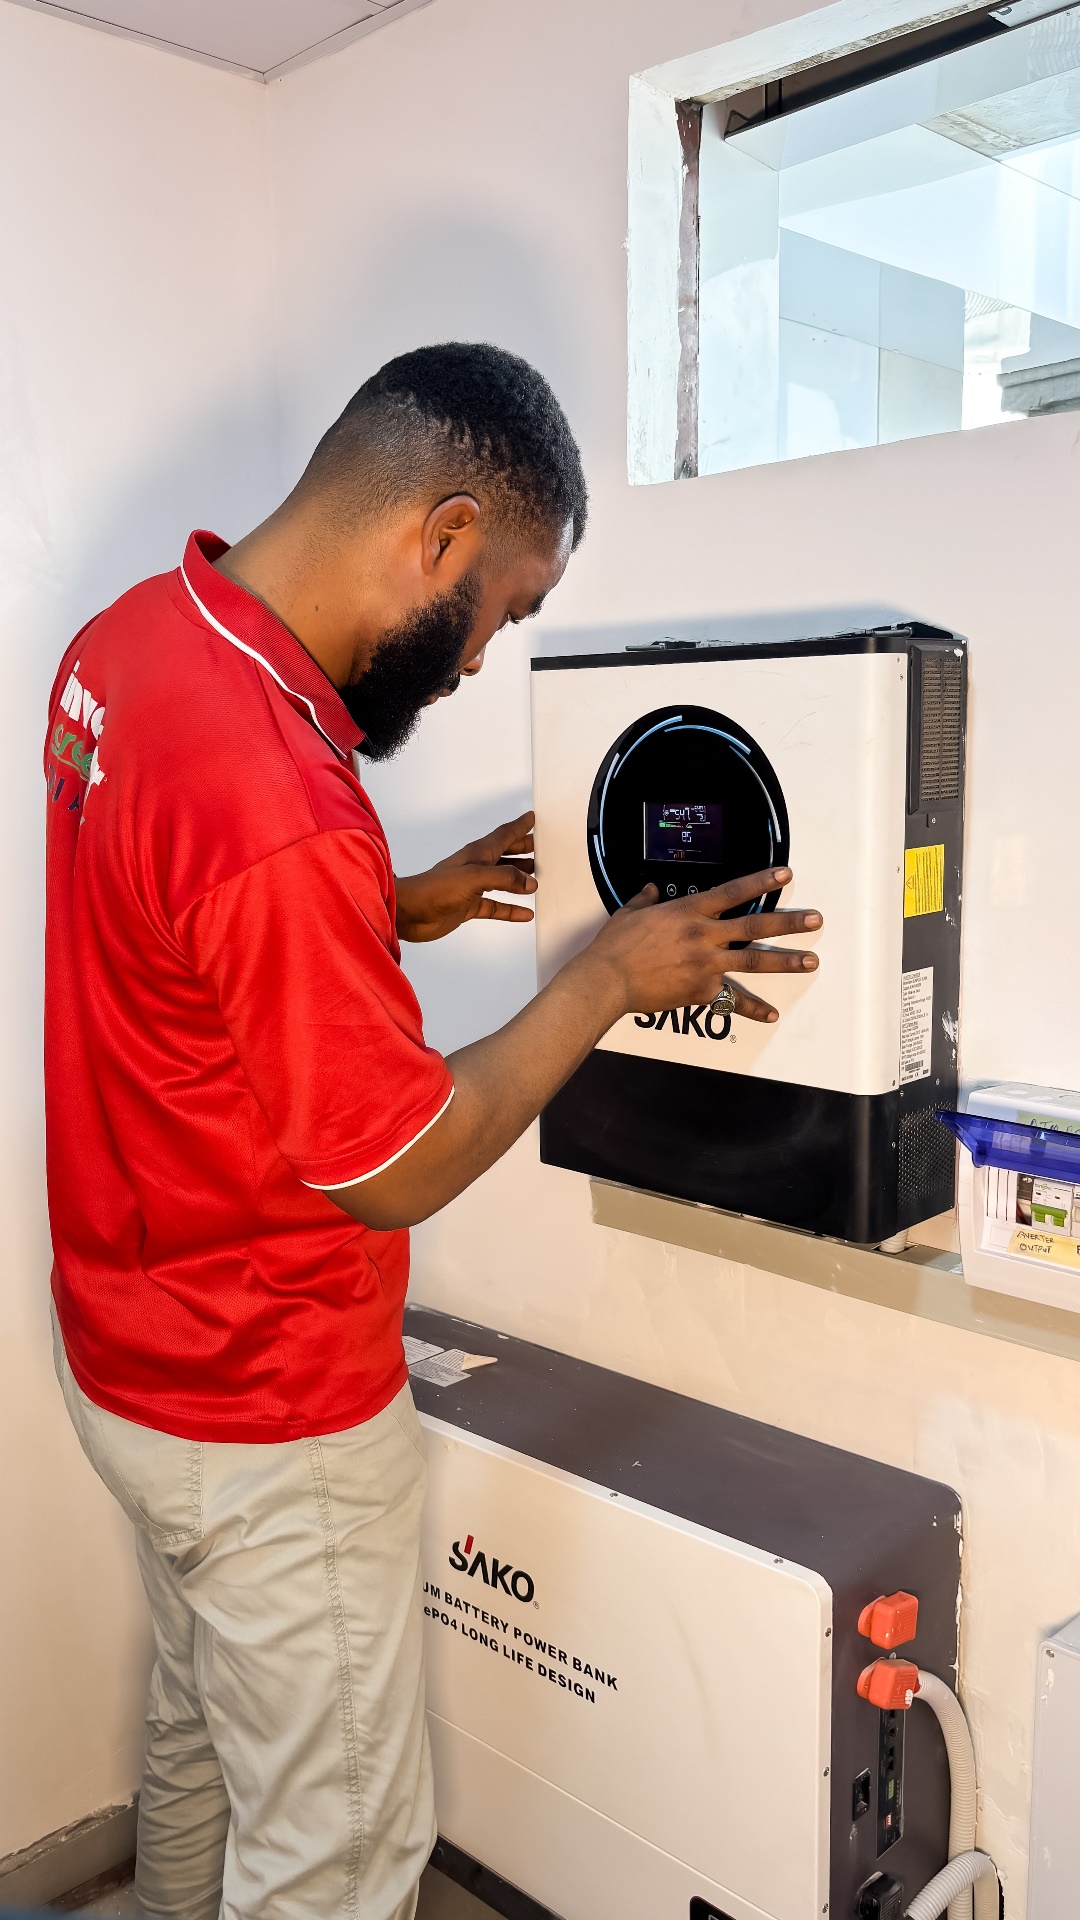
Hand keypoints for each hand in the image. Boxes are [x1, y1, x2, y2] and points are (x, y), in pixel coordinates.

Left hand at [394, 811, 536, 942]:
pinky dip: (511, 910)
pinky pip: (496, 906)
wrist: (410, 912)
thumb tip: (529, 881)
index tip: (532, 819)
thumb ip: (504, 878)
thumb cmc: (434, 888)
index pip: (504, 835)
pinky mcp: (469, 906)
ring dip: (519, 878)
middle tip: (541, 847)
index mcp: (478, 853)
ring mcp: (473, 887)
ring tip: (537, 878)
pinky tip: (524, 913)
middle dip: (523, 850)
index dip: (519, 826)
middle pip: (505, 855)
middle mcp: (477, 867)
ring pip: (503, 880)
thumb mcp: (475, 877)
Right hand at [580, 867, 821, 1024]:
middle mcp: (704, 936)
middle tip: (815, 920)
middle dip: (789, 923)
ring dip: (785, 961)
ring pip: (754, 962)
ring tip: (810, 961)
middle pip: (755, 927)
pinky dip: (753, 1009)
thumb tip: (651, 891)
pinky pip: (732, 1001)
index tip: (785, 874)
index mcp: (688, 912)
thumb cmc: (616, 947)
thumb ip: (645, 901)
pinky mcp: (701, 991)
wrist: (608, 980)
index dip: (761, 881)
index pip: (733, 892)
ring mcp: (706, 964)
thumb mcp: (629, 914)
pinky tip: (771, 1014)